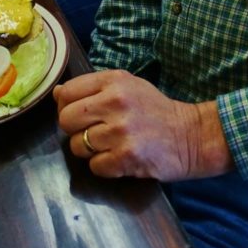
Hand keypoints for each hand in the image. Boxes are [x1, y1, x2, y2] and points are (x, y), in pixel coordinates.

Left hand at [54, 69, 232, 180]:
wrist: (190, 136)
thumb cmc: (154, 110)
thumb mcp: (126, 86)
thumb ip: (91, 88)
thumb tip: (57, 94)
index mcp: (114, 81)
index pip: (67, 92)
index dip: (66, 106)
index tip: (79, 113)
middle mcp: (115, 102)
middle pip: (66, 120)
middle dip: (74, 129)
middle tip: (93, 132)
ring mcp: (120, 131)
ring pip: (77, 145)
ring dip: (89, 150)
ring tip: (109, 146)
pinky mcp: (126, 158)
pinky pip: (94, 166)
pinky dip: (103, 166)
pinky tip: (119, 158)